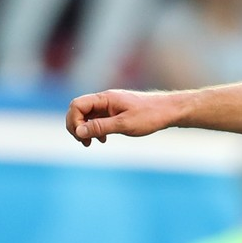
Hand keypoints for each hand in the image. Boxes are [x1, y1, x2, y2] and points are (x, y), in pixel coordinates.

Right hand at [66, 89, 181, 144]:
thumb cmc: (149, 116)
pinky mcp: (115, 111)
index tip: (82, 137)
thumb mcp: (124, 124)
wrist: (167, 111)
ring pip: (87, 115)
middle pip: (78, 109)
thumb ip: (100, 127)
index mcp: (105, 98)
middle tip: (84, 143)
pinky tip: (103, 140)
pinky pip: (97, 118)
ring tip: (90, 144)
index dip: (74, 121)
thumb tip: (79, 131)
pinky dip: (95, 129)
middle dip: (76, 126)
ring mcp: (109, 105)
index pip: (77, 105)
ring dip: (85, 130)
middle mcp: (105, 99)